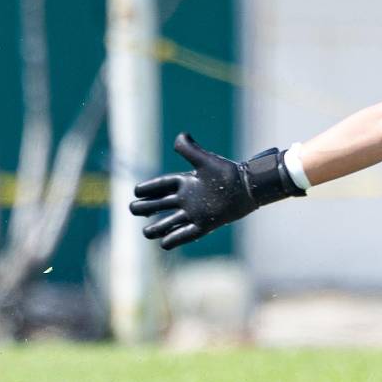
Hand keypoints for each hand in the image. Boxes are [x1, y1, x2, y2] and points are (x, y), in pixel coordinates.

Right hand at [127, 134, 303, 249]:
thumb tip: (180, 137)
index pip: (163, 185)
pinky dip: (175, 238)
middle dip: (147, 207)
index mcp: (187, 182)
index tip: (135, 191)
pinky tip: (164, 244)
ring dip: (159, 227)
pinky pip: (187, 234)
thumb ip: (190, 149)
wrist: (249, 188)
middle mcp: (189, 198)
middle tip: (132, 209)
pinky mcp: (206, 224)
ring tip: (146, 233)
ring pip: (172, 222)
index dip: (149, 188)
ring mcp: (197, 212)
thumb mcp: (206, 160)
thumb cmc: (228, 173)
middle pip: (162, 204)